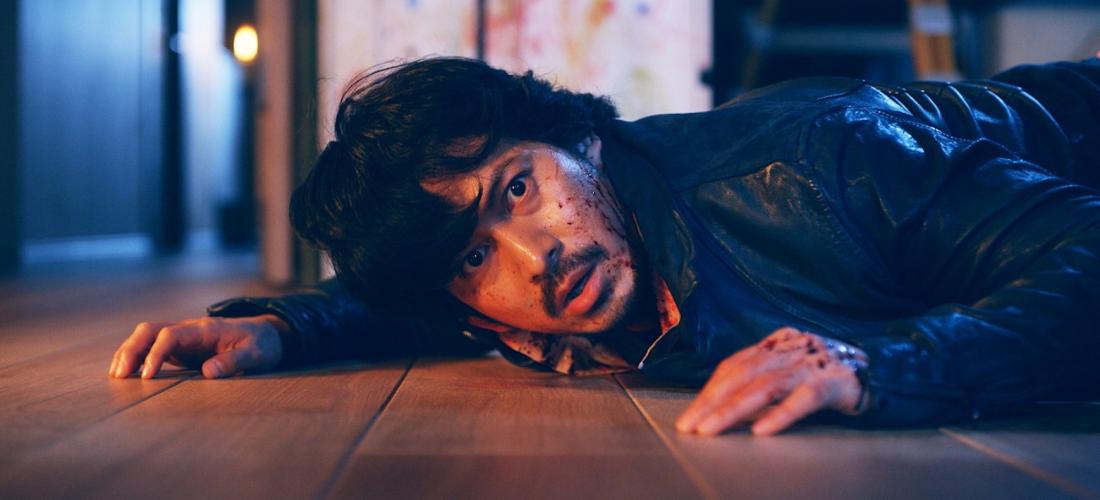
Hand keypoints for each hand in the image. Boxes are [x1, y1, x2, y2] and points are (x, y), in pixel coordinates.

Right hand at [109, 314, 286, 379]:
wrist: (266, 334)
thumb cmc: (261, 343)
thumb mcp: (256, 354)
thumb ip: (234, 361)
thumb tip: (209, 373)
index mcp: (205, 329)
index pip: (171, 335)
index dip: (156, 353)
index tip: (147, 375)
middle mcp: (189, 329)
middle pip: (150, 329)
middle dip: (131, 349)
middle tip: (120, 375)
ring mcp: (182, 337)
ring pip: (146, 336)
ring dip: (129, 352)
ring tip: (116, 375)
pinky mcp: (180, 347)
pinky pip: (151, 347)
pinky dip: (136, 356)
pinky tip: (125, 371)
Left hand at [675, 327, 868, 435]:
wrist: (879, 371)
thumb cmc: (825, 376)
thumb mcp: (789, 371)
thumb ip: (760, 379)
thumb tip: (720, 404)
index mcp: (775, 348)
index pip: (733, 367)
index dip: (709, 392)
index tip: (690, 417)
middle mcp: (788, 352)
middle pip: (742, 375)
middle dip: (712, 402)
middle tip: (691, 427)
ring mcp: (810, 365)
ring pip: (765, 386)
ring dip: (734, 410)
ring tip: (712, 430)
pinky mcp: (832, 383)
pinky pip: (803, 400)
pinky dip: (780, 415)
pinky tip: (762, 431)